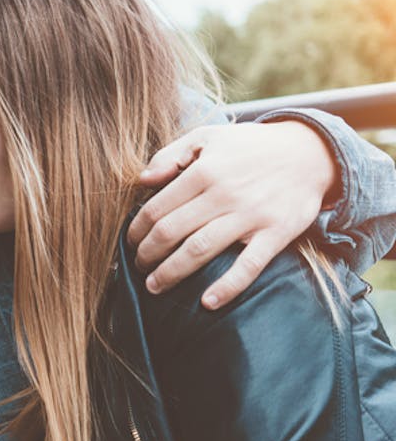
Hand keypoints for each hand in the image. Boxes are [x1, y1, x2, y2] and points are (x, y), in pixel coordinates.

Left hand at [129, 120, 335, 308]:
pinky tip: (207, 303)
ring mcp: (250, 216)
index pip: (157, 208)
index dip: (137, 230)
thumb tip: (141, 180)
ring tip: (153, 286)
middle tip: (138, 265)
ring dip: (171, 272)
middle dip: (147, 254)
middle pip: (171, 232)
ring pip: (200, 250)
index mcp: (203, 171)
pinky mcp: (276, 234)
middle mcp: (224, 194)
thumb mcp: (207, 137)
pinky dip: (228, 287)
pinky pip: (249, 266)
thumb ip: (170, 155)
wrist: (309, 152)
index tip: (130, 242)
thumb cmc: (249, 147)